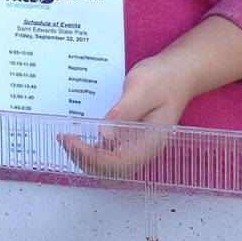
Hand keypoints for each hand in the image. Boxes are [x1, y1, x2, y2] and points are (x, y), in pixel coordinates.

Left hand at [59, 54, 193, 176]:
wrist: (177, 71)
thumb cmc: (164, 78)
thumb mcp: (141, 90)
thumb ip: (123, 113)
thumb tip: (102, 135)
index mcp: (149, 143)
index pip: (117, 164)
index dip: (91, 157)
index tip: (72, 141)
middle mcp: (142, 149)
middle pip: (109, 169)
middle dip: (83, 158)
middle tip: (63, 138)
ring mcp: (135, 144)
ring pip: (107, 163)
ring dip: (85, 156)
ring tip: (66, 139)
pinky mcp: (129, 136)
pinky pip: (108, 150)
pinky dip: (90, 147)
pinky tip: (79, 135)